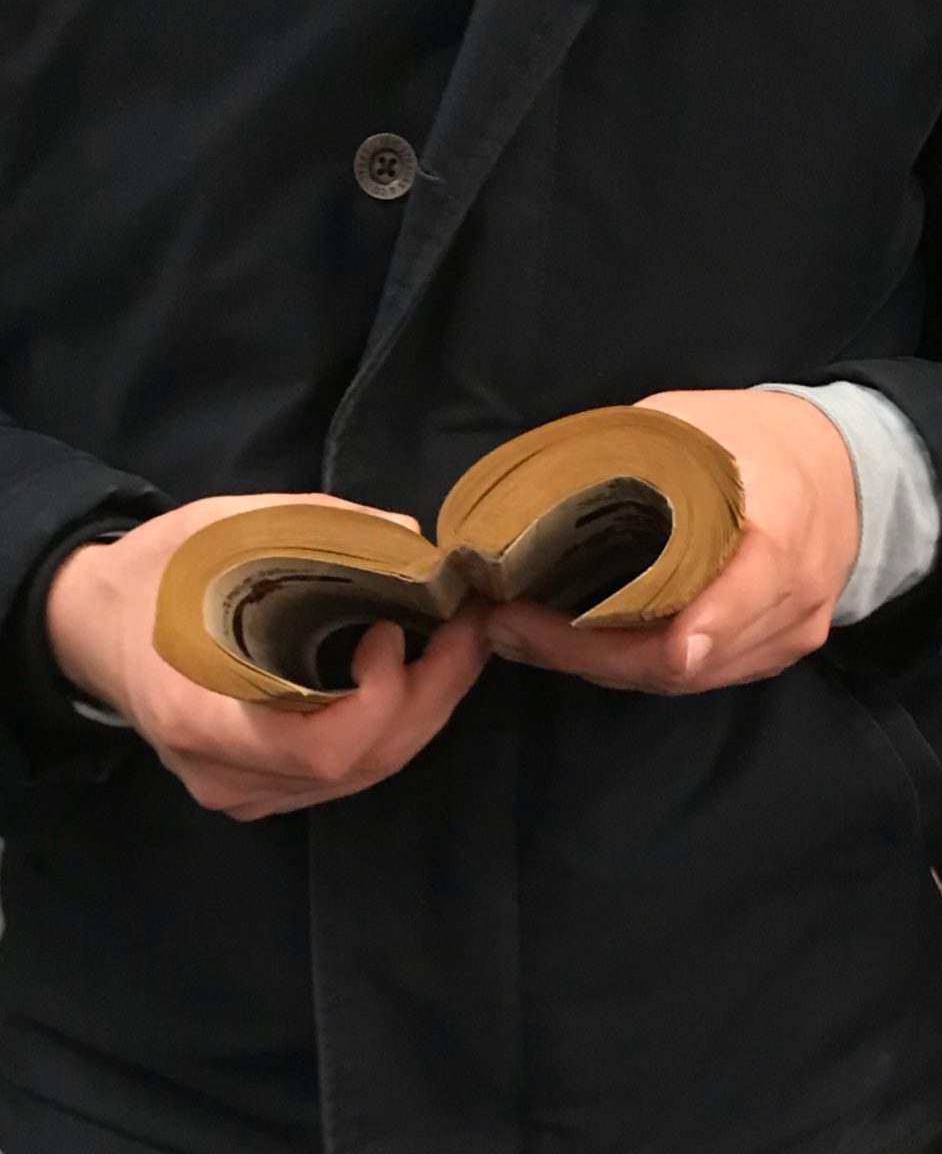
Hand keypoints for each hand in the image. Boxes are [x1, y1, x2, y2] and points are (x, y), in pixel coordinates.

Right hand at [47, 494, 489, 819]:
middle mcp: (221, 773)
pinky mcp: (260, 791)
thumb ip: (315, 531)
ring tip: (457, 643)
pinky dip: (394, 724)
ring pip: (362, 774)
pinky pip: (347, 773)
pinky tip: (414, 674)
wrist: (92, 626)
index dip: (377, 700)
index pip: (315, 750)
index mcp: (197, 715)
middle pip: (357, 764)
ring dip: (424, 709)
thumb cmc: (155, 575)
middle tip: (469, 627)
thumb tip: (411, 538)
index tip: (388, 630)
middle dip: (432, 695)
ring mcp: (240, 792)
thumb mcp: (221, 529)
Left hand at [487, 389, 858, 693]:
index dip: (667, 635)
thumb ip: (632, 454)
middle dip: (582, 652)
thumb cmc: (758, 439)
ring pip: (680, 679)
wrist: (844, 473)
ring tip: (519, 636)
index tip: (591, 636)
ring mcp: (783, 636)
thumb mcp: (694, 422)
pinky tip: (573, 646)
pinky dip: (629, 666)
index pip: (730, 602)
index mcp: (778, 533)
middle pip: (681, 659)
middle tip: (504, 626)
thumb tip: (542, 486)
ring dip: (594, 665)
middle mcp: (788, 600)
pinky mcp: (770, 655)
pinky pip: (693, 679)